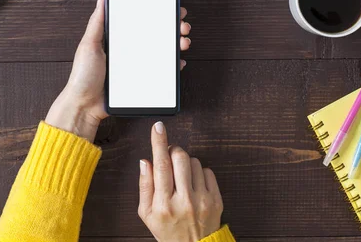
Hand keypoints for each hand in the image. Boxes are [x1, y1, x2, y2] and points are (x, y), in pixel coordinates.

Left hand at [46, 0, 192, 141]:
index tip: (171, 7)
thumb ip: (96, 23)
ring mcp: (136, 65)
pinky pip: (160, 71)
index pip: (140, 21)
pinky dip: (172, 65)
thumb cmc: (82, 76)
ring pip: (161, 51)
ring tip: (183, 42)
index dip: (157, 13)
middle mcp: (129, 50)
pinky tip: (179, 61)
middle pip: (155, 34)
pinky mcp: (140, 80)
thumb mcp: (88, 45)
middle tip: (182, 25)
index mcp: (117, 38)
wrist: (85, 106)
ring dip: (176, 44)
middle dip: (172, 27)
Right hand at [138, 122, 223, 241]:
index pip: (161, 165)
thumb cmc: (168, 231)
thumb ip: (144, 186)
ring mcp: (202, 200)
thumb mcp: (146, 214)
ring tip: (182, 179)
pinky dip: (199, 173)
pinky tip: (193, 185)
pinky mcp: (216, 199)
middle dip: (173, 151)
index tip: (158, 128)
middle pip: (179, 157)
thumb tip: (146, 162)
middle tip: (170, 157)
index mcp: (164, 204)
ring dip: (185, 164)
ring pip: (194, 161)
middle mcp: (184, 201)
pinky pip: (207, 171)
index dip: (159, 142)